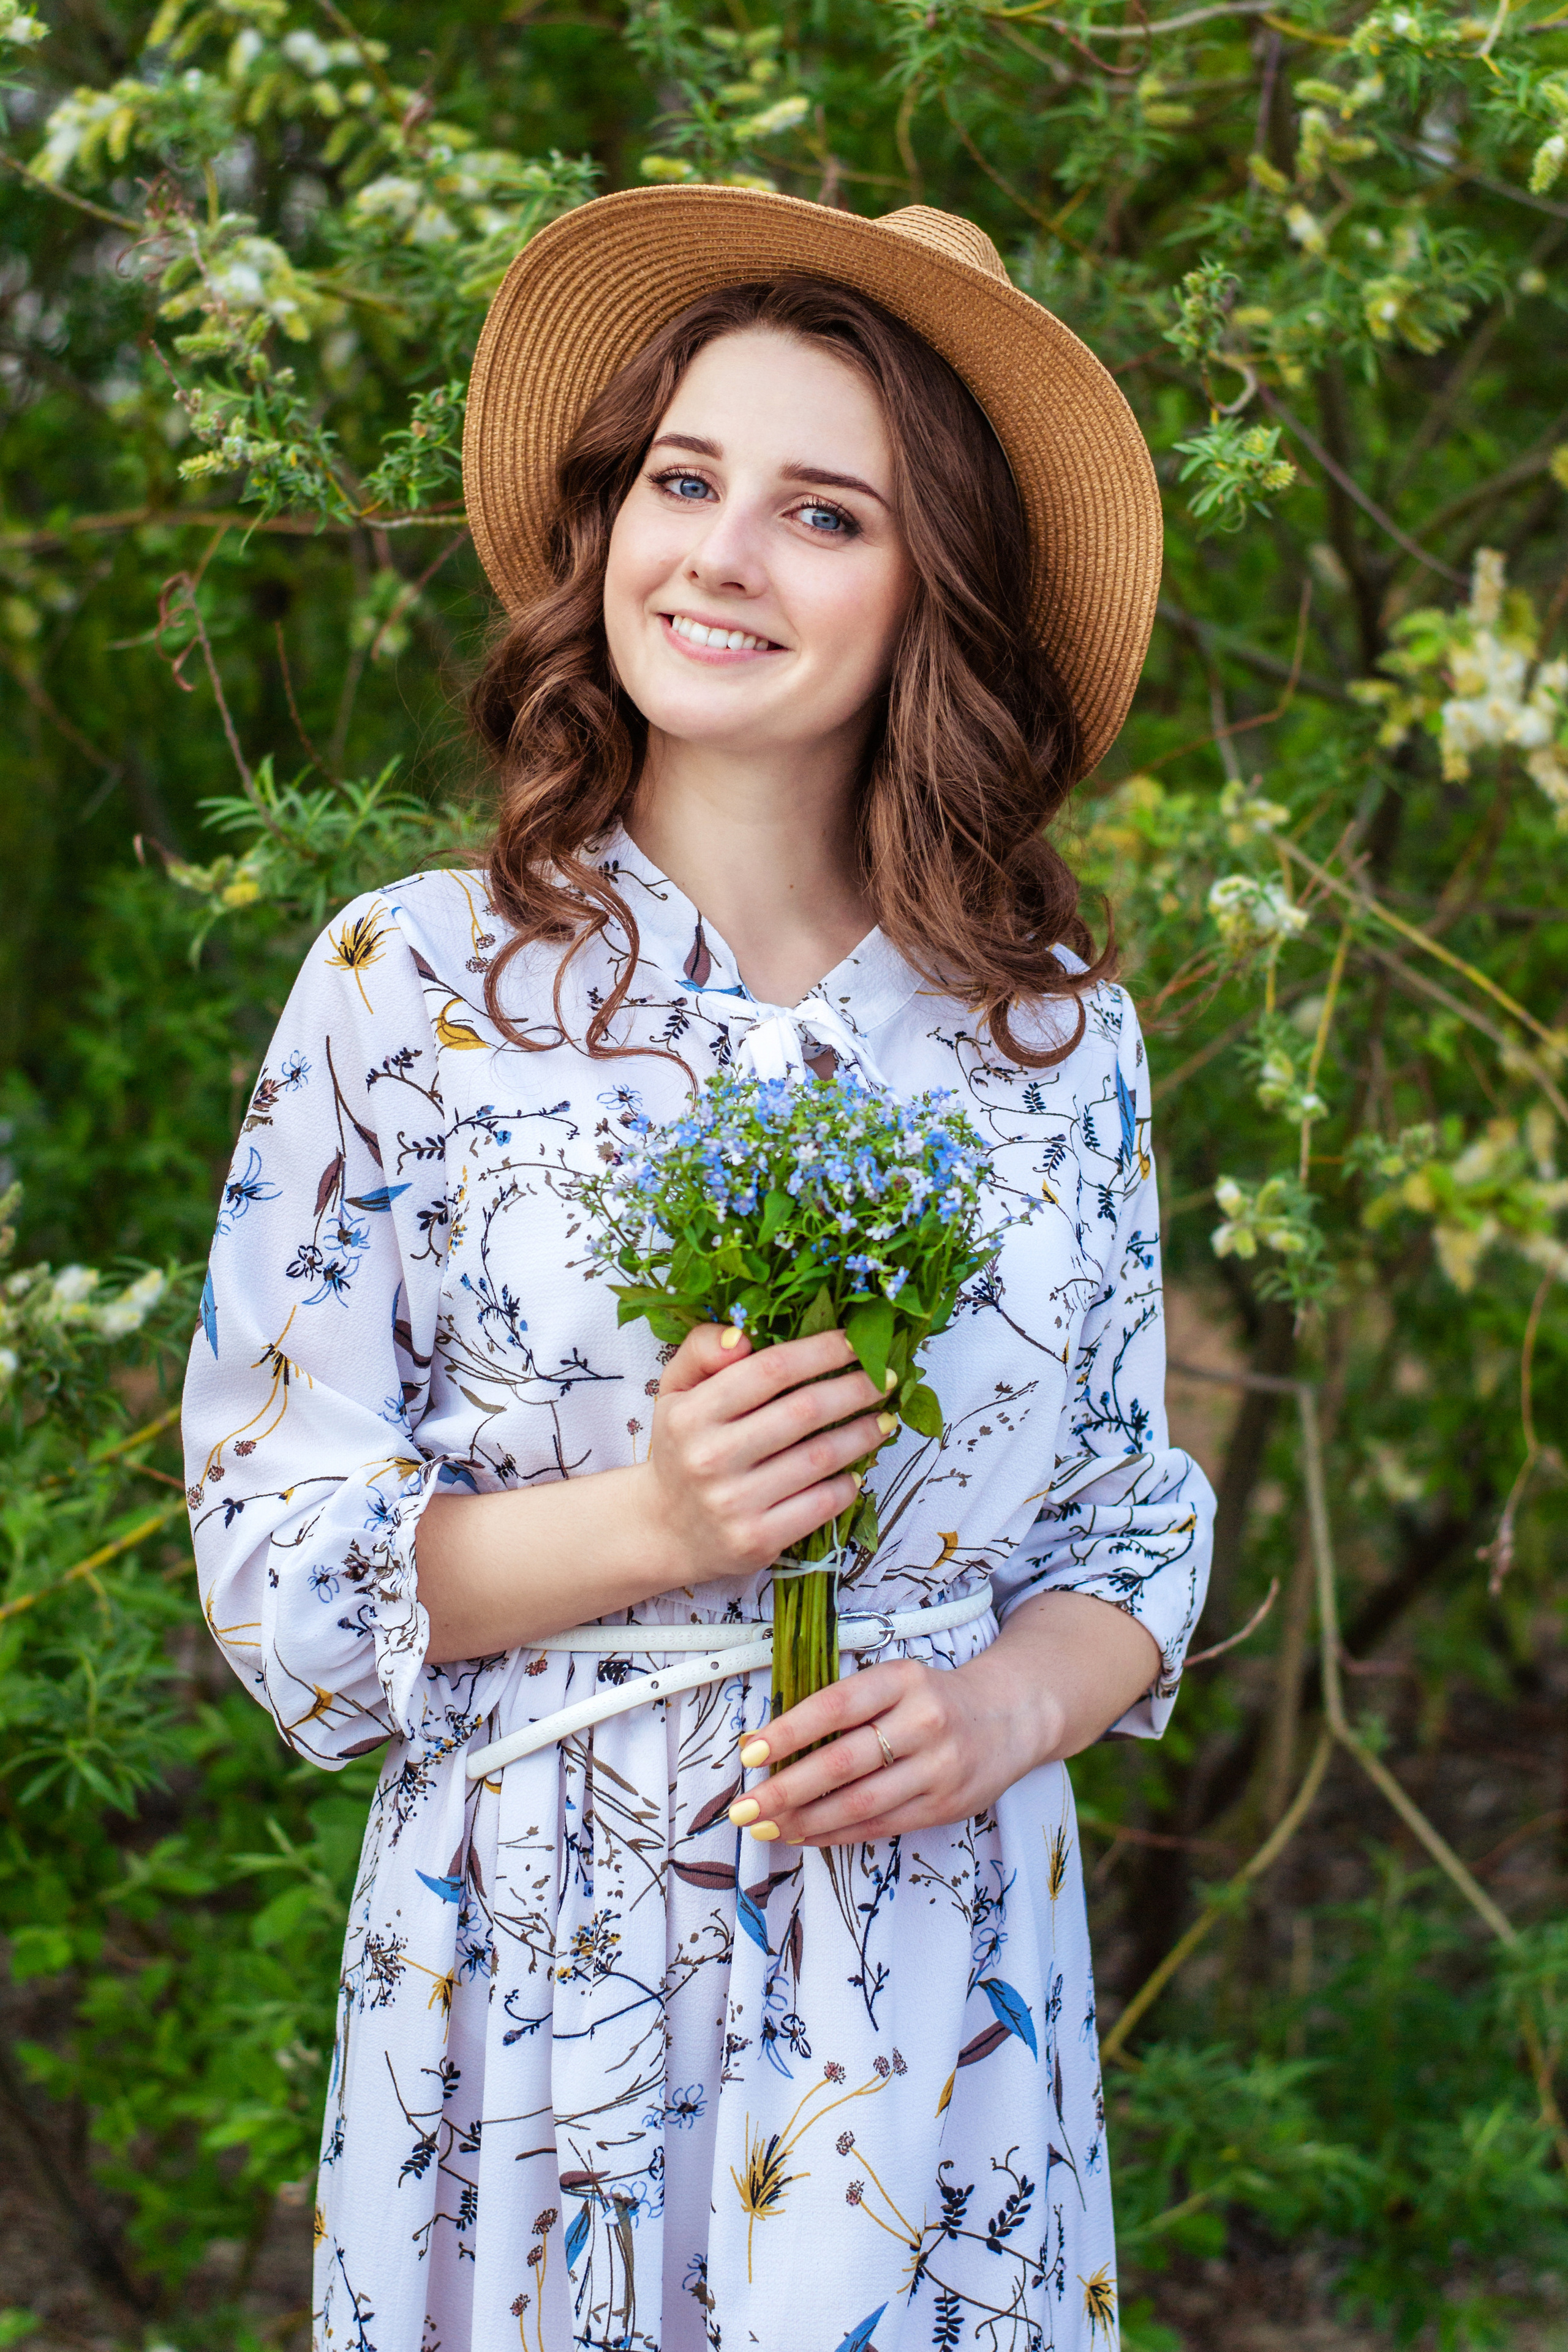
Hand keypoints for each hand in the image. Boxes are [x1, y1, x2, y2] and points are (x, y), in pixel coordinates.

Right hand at [640, 1322, 896, 1588]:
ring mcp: (734, 1503)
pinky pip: (820, 1505)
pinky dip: (848, 1484)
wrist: (666, 1529)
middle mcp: (710, 1458)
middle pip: (803, 1411)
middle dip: (855, 1389)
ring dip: (862, 1434)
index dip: (821, 1351)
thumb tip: (744, 1336)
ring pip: (820, 1458)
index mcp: (691, 1414)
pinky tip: (858, 1470)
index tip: (856, 1341)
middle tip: (885, 1377)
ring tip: (885, 1419)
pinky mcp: (756, 1540)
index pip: (769, 1370)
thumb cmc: (681, 1447)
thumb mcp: (675, 1390)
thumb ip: (701, 1349)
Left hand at [725, 1594, 1163, 1846]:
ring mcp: (939, 1768)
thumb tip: (768, 1743)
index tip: (750, 1752)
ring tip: (766, 1828)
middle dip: (787, 1789)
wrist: (1011, 1717)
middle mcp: (924, 1722)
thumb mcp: (896, 1682)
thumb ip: (844, 1705)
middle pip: (844, 1762)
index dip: (790, 1730)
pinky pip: (881, 1825)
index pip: (837, 1705)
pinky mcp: (945, 1805)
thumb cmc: (933, 1697)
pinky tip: (805, 1836)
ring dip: (806, 1820)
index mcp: (904, 1680)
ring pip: (861, 1803)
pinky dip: (837, 1833)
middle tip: (744, 1807)